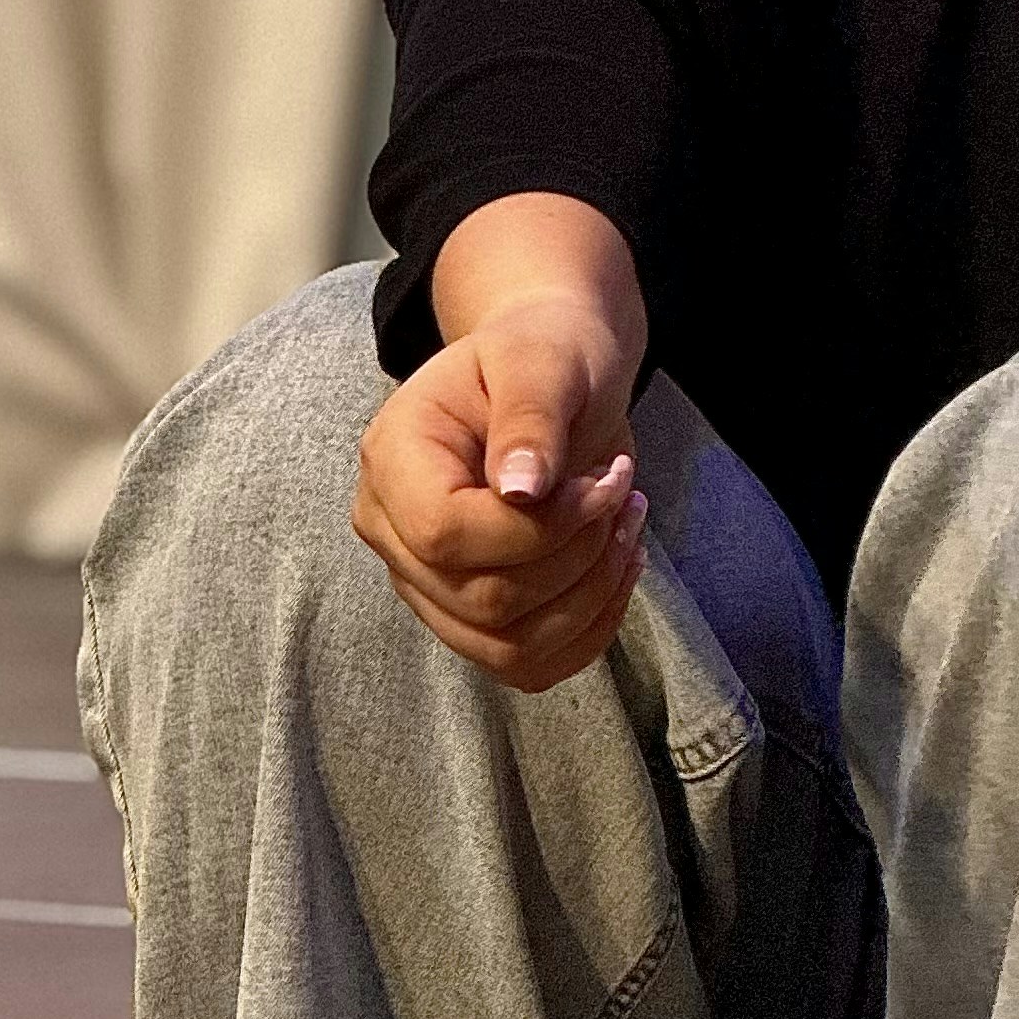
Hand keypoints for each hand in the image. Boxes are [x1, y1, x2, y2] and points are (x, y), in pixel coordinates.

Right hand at [352, 304, 648, 687]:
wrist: (550, 375)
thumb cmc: (543, 355)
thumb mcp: (542, 360)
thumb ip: (529, 417)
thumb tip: (520, 492)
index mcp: (392, 459)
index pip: (445, 534)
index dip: (539, 528)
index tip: (607, 480)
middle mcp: (391, 530)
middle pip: (481, 599)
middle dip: (577, 556)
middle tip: (624, 493)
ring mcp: (423, 582)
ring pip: (505, 644)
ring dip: (590, 596)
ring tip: (628, 525)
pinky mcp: (466, 616)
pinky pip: (524, 664)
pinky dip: (587, 631)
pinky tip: (618, 569)